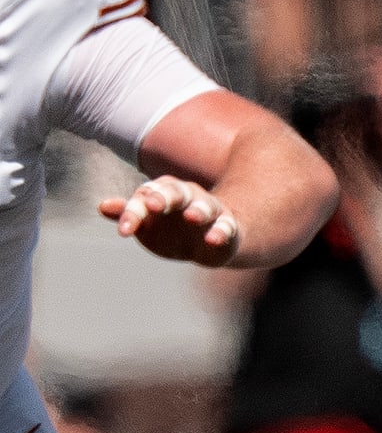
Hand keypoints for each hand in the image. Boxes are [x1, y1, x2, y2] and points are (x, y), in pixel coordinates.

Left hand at [99, 177, 239, 265]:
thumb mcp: (148, 223)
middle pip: (176, 192)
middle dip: (165, 197)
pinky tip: (213, 239)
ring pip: (204, 206)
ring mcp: (209, 210)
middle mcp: (187, 196)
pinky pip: (225, 226)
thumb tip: (102, 206)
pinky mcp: (228, 226)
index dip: (133, 213)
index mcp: (164, 193)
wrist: (210, 240)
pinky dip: (220, 232)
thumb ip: (129, 214)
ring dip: (198, 211)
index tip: (124, 231)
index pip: (145, 197)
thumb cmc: (172, 229)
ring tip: (192, 217)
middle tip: (153, 204)